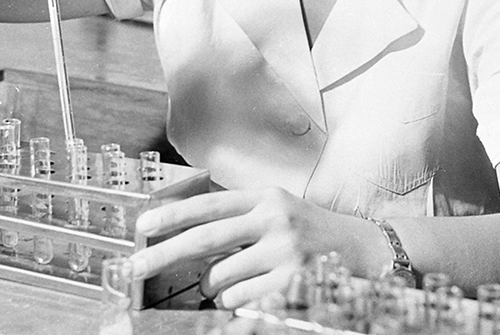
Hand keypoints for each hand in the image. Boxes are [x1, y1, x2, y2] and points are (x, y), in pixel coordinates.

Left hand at [131, 187, 383, 309]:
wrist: (366, 251)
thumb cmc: (312, 232)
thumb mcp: (278, 209)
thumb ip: (240, 216)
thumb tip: (188, 233)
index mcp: (265, 197)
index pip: (209, 204)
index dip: (172, 214)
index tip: (143, 224)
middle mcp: (273, 218)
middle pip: (204, 239)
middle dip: (163, 253)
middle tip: (134, 267)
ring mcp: (284, 252)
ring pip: (221, 278)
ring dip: (212, 287)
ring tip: (230, 282)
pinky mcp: (292, 284)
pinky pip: (241, 301)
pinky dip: (234, 303)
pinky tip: (250, 294)